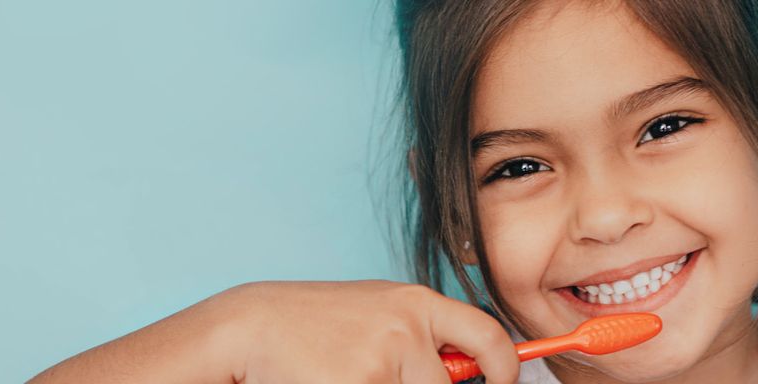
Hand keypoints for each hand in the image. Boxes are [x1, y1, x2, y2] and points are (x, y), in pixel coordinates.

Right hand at [32, 280, 519, 383]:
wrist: (251, 327)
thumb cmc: (317, 327)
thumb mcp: (379, 318)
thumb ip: (423, 339)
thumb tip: (472, 375)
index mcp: (416, 303)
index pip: (489, 336)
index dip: (506, 368)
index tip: (504, 382)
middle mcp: (407, 326)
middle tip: (385, 378)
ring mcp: (383, 358)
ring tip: (347, 375)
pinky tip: (332, 382)